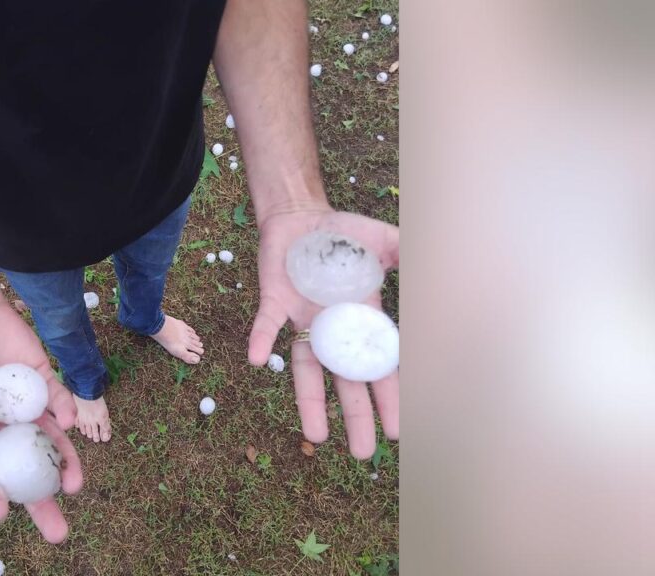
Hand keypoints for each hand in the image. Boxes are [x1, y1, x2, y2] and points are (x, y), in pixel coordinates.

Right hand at [0, 303, 81, 542]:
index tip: (2, 514)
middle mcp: (6, 431)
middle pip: (26, 471)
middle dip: (42, 502)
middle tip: (58, 532)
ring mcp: (28, 409)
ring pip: (51, 443)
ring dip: (65, 464)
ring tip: (75, 485)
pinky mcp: (46, 383)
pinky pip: (59, 401)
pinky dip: (65, 412)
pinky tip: (66, 423)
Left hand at [248, 209, 399, 458]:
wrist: (300, 218)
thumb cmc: (342, 234)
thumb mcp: (381, 242)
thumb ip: (405, 253)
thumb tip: (439, 260)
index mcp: (360, 320)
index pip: (378, 367)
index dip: (388, 398)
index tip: (397, 431)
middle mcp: (331, 329)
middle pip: (344, 382)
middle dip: (355, 417)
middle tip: (361, 454)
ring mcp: (301, 319)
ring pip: (305, 369)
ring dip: (309, 401)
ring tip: (316, 437)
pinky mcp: (273, 302)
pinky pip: (266, 326)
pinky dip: (260, 341)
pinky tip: (256, 361)